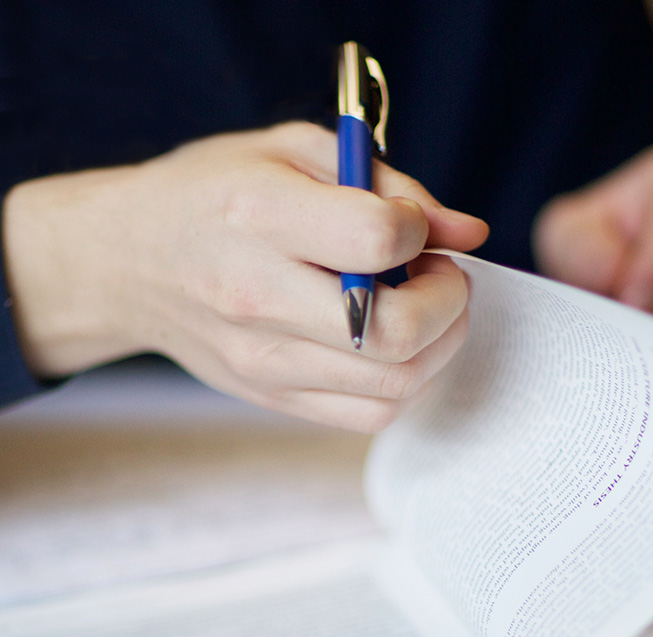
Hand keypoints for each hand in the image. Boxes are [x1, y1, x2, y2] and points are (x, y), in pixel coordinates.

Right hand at [3, 122, 487, 430]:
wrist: (129, 263)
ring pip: (395, 384)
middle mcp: (257, 297)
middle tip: (442, 276)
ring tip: (424, 307)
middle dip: (451, 302)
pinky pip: (371, 414)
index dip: (420, 232)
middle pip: (397, 332)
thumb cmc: (213, 195)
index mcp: (258, 216)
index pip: (378, 242)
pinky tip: (394, 345)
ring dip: (440, 344)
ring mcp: (263, 360)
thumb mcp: (293, 151)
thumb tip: (469, 232)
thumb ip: (390, 183)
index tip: (412, 228)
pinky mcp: (272, 396)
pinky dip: (407, 381)